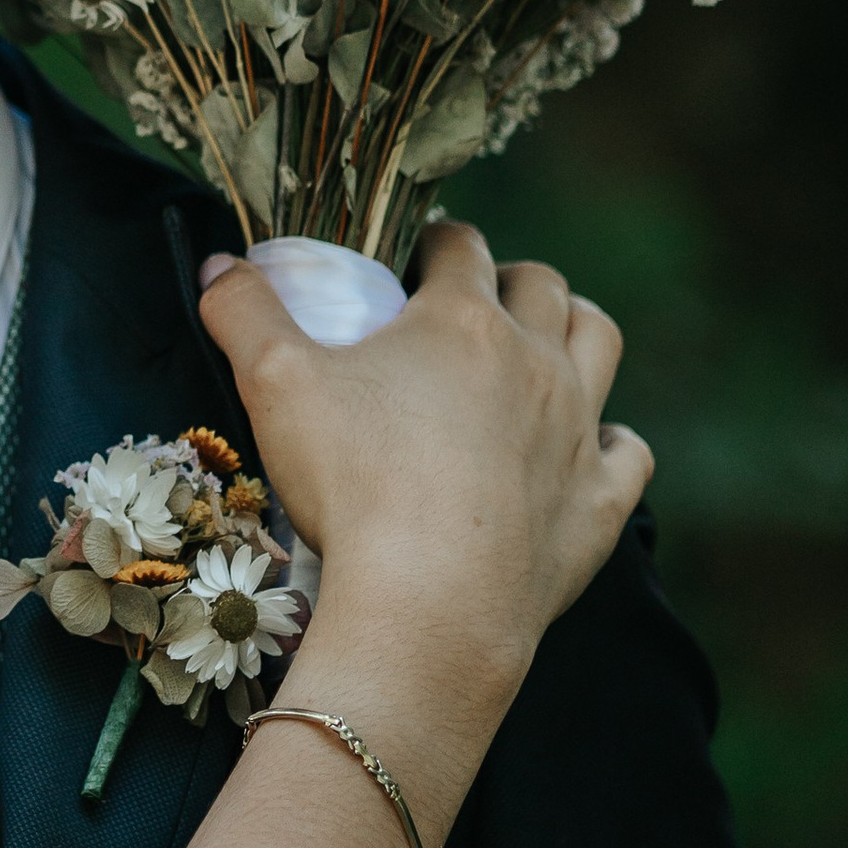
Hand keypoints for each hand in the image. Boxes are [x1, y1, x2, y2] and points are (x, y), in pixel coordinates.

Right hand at [197, 222, 650, 841]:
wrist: (429, 605)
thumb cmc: (350, 485)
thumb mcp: (272, 384)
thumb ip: (242, 312)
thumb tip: (221, 264)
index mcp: (461, 321)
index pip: (462, 247)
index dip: (437, 242)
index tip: (415, 258)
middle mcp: (534, 360)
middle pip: (542, 285)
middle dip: (509, 278)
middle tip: (472, 301)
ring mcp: (576, 429)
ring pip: (600, 343)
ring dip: (575, 328)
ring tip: (543, 341)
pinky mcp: (598, 500)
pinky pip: (627, 451)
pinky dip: (609, 441)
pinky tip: (584, 450)